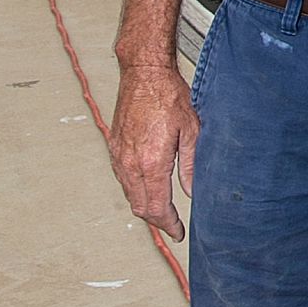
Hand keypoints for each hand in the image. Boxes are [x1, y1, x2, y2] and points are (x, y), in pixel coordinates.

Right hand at [109, 60, 198, 242]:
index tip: (178, 233)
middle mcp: (130, 163)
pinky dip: (135, 189)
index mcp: (151, 162)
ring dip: (145, 206)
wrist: (144, 73)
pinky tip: (148, 187)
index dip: (168, 225)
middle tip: (172, 226)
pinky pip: (123, 178)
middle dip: (157, 221)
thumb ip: (192, 165)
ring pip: (129, 194)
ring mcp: (119, 155)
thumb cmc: (169, 96)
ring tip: (163, 211)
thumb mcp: (192, 131)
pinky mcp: (114, 146)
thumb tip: (193, 192)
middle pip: (140, 207)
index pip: (157, 207)